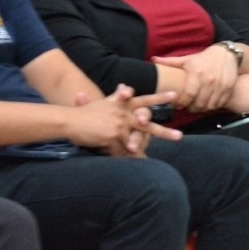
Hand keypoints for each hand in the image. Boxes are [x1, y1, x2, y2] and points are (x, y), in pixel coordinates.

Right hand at [66, 85, 181, 156]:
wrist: (68, 120)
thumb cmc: (84, 113)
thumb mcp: (103, 103)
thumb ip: (116, 97)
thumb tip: (124, 86)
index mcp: (123, 104)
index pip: (145, 99)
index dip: (160, 98)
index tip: (174, 95)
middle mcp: (124, 113)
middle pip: (147, 123)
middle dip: (164, 132)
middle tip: (179, 137)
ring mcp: (119, 125)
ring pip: (137, 139)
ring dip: (147, 150)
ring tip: (153, 158)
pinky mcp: (113, 136)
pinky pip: (123, 149)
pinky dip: (128, 157)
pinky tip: (138, 164)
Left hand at [153, 45, 239, 112]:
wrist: (226, 54)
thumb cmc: (204, 58)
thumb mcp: (187, 59)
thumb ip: (171, 62)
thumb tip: (152, 60)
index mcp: (197, 72)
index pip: (189, 94)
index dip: (183, 102)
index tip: (179, 105)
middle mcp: (209, 79)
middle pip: (199, 102)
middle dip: (192, 108)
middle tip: (189, 107)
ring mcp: (220, 84)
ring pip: (210, 105)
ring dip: (203, 109)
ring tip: (198, 106)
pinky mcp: (228, 88)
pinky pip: (219, 103)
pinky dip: (213, 106)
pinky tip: (208, 103)